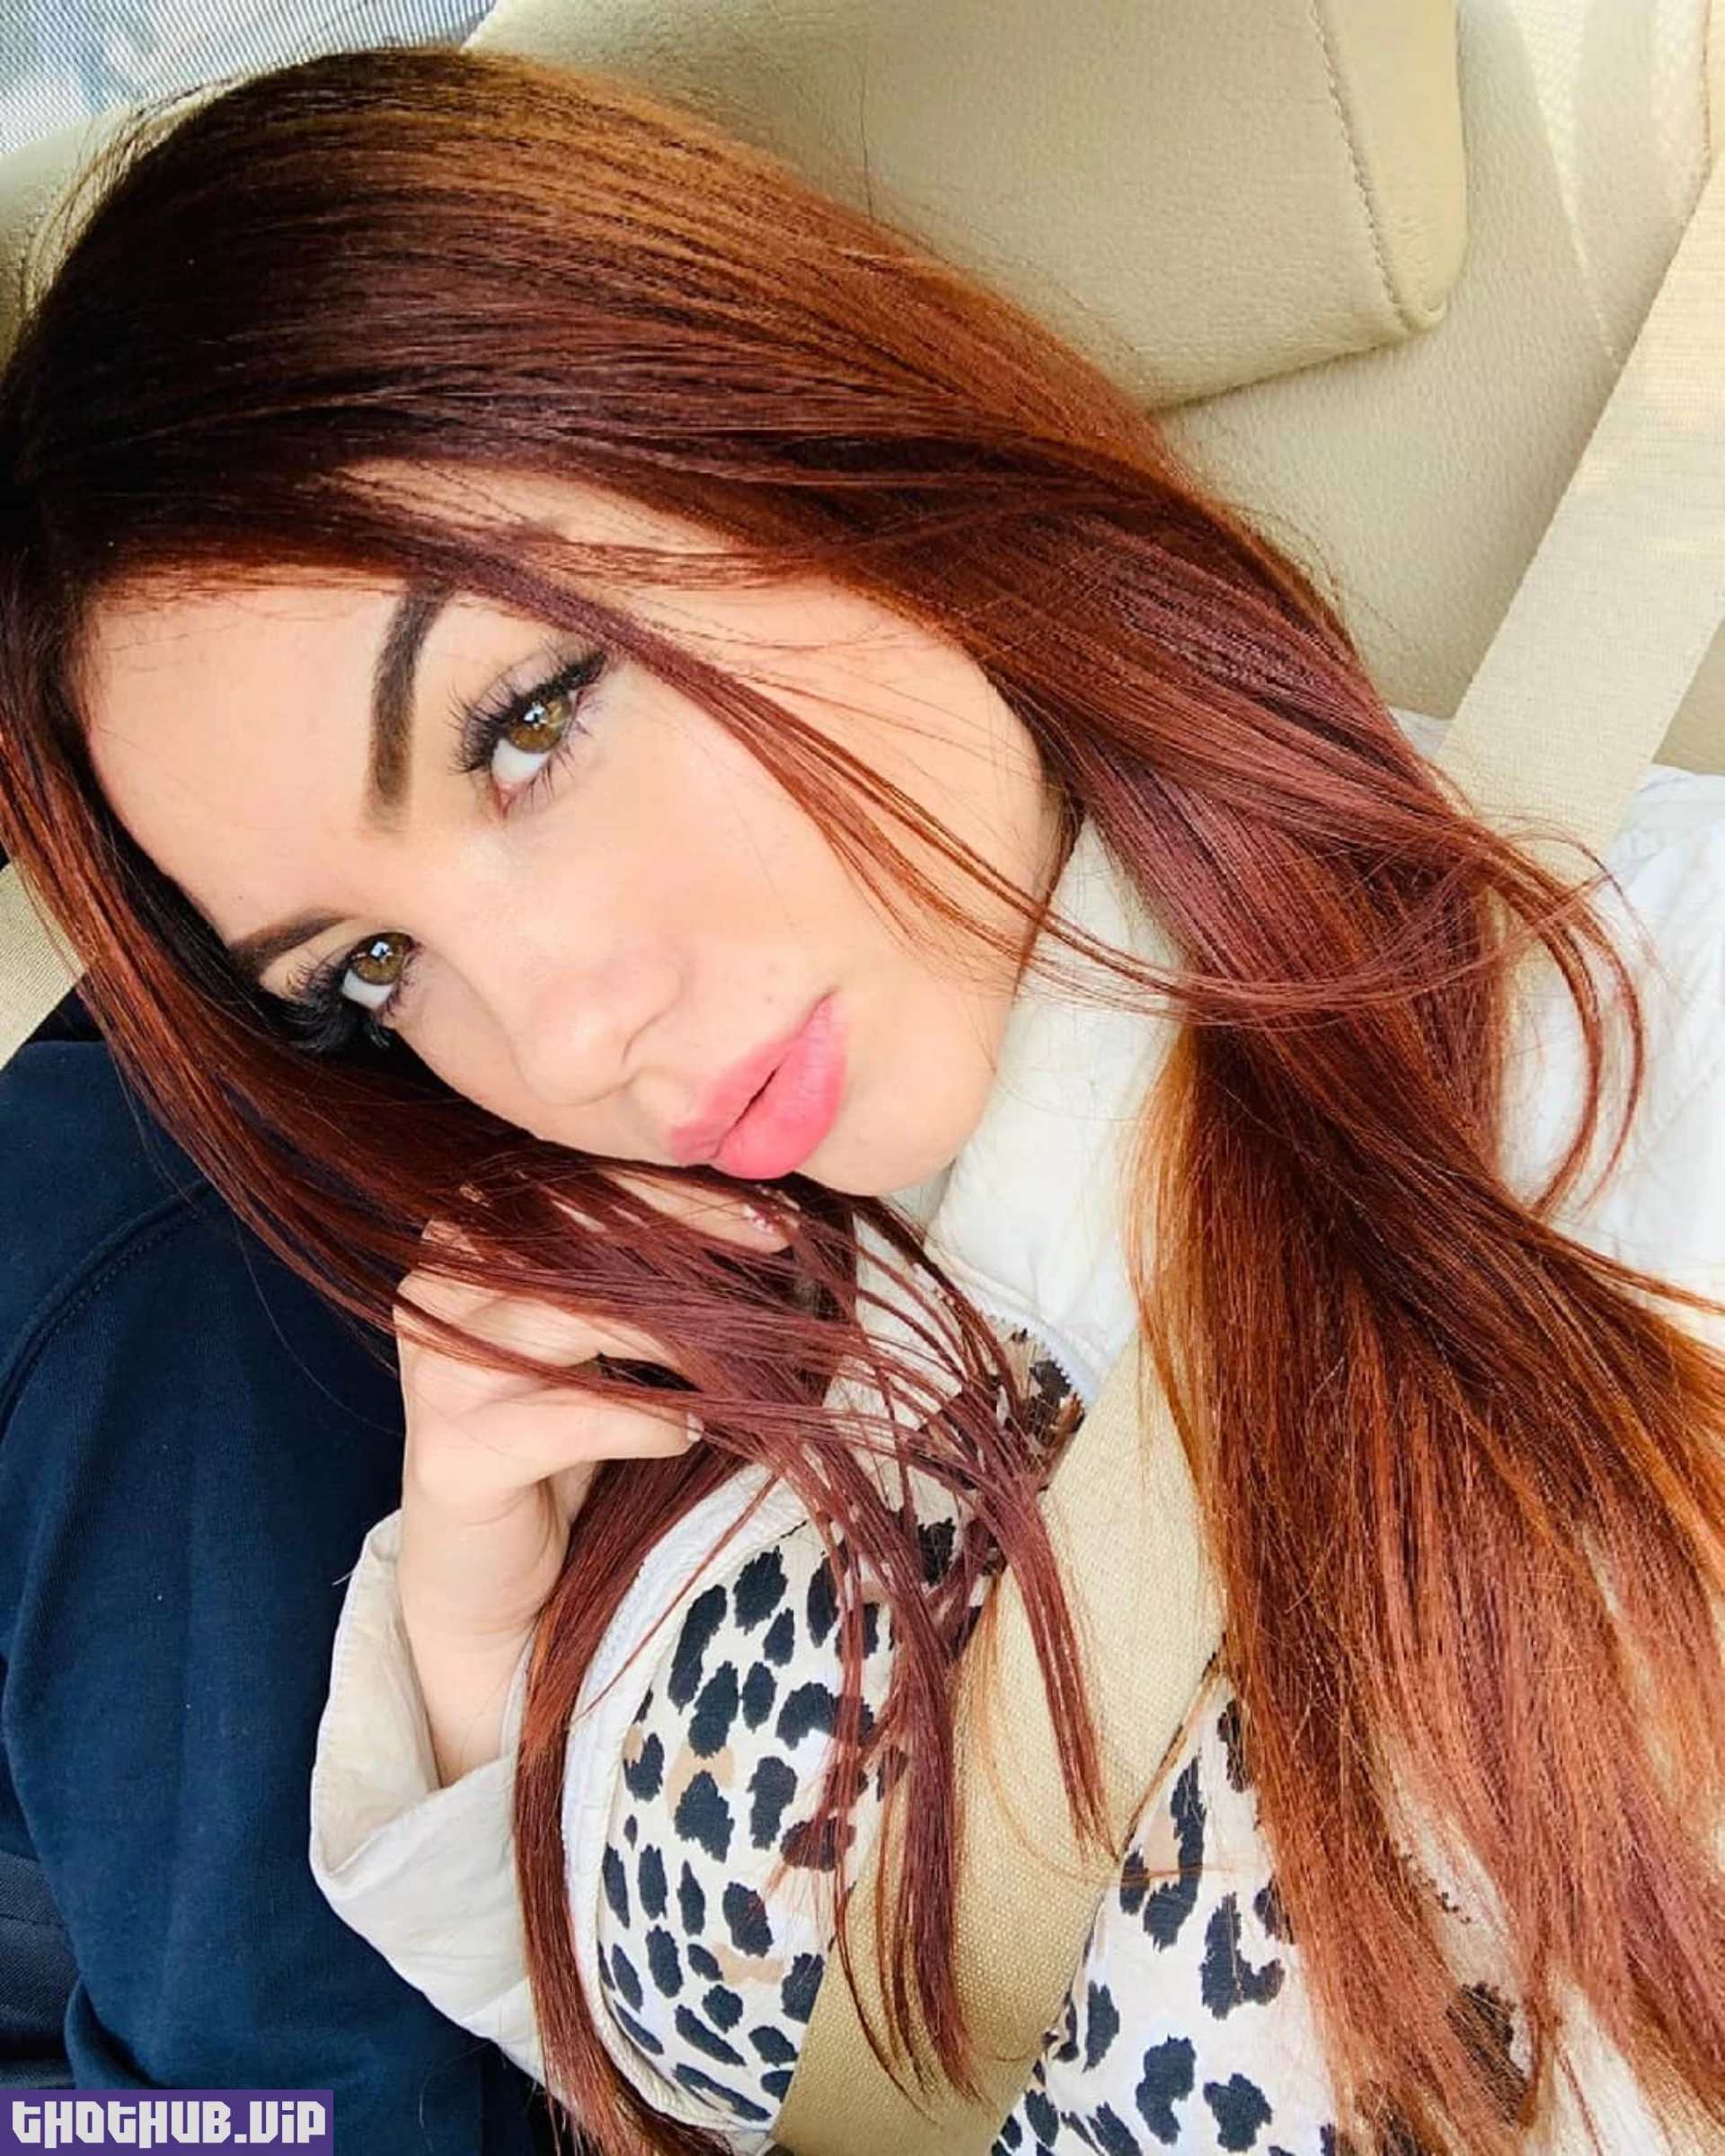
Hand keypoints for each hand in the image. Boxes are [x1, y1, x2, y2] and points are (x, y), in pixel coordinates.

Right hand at [392, 1173, 790, 1782]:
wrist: (486, 1581)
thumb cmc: (560, 1441)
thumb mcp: (600, 1339)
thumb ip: (638, 1271)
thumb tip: (761, 1217)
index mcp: (469, 1241)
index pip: (573, 1180)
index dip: (673, 1185)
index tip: (767, 1203)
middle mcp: (439, 1290)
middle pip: (572, 1227)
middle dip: (688, 1229)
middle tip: (777, 1241)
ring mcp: (441, 1371)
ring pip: (574, 1313)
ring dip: (677, 1327)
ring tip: (744, 1348)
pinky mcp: (453, 1454)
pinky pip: (573, 1417)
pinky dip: (649, 1421)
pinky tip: (689, 1430)